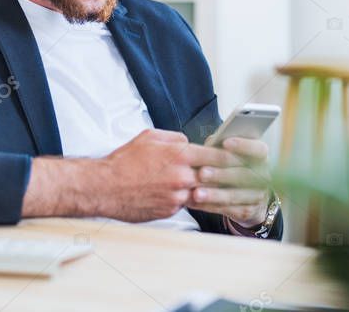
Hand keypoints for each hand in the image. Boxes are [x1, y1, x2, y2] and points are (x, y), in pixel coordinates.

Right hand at [95, 129, 242, 222]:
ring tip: (224, 191)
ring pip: (202, 194)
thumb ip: (174, 138)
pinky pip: (186, 204)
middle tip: (243, 177)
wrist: (105, 187)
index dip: (232, 158)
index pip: (216, 156)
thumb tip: (188, 141)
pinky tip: (192, 199)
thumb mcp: (149, 137)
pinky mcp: (170, 211)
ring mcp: (177, 196)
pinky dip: (189, 200)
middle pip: (215, 177)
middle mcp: (181, 176)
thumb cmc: (124, 161)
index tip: (243, 159)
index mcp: (179, 154)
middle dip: (229, 177)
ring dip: (212, 192)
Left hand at [187, 136, 271, 228]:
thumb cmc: (235, 166)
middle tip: (202, 173)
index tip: (225, 143)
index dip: (243, 146)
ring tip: (196, 193)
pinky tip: (196, 202)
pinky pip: (228, 209)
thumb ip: (222, 146)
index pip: (258, 149)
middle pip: (244, 175)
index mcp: (261, 158)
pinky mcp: (248, 211)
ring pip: (235, 195)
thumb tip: (210, 143)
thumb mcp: (231, 153)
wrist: (249, 193)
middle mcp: (264, 177)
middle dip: (221, 174)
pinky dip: (210, 206)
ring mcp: (258, 195)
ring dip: (214, 195)